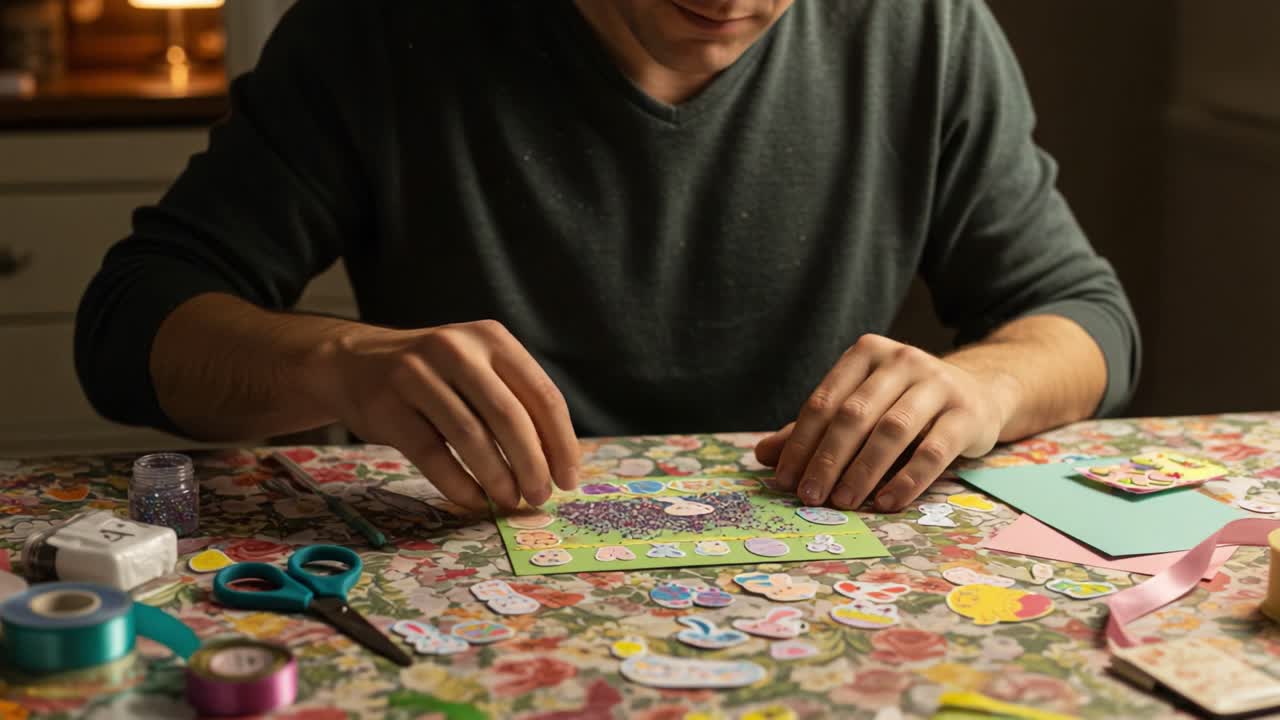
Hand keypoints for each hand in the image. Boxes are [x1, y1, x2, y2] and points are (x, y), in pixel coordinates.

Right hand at [306, 319, 578, 510]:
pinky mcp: (386, 407)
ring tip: (509, 501)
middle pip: (508, 416)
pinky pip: (432, 454)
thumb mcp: (478, 368)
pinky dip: (458, 484)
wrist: (354, 362)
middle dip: (532, 464)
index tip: (568, 479)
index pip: (542, 394)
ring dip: (497, 478)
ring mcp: (416, 375)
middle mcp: (456, 349)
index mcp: (492, 338)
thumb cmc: (435, 375)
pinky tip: (474, 500)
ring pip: (470, 436)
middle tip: (539, 497)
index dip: (561, 442)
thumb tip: (558, 464)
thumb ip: (516, 401)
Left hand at [754, 334, 1012, 511]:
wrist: (979, 392)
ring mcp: (938, 383)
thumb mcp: (861, 408)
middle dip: (827, 460)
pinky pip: (934, 451)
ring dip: (863, 471)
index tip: (784, 481)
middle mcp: (902, 360)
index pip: (824, 401)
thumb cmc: (904, 404)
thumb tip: (763, 455)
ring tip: (843, 503)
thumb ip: (815, 429)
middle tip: (810, 497)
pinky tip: (887, 502)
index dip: (800, 443)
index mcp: (866, 353)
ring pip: (892, 431)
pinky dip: (907, 480)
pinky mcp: (968, 413)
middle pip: (854, 415)